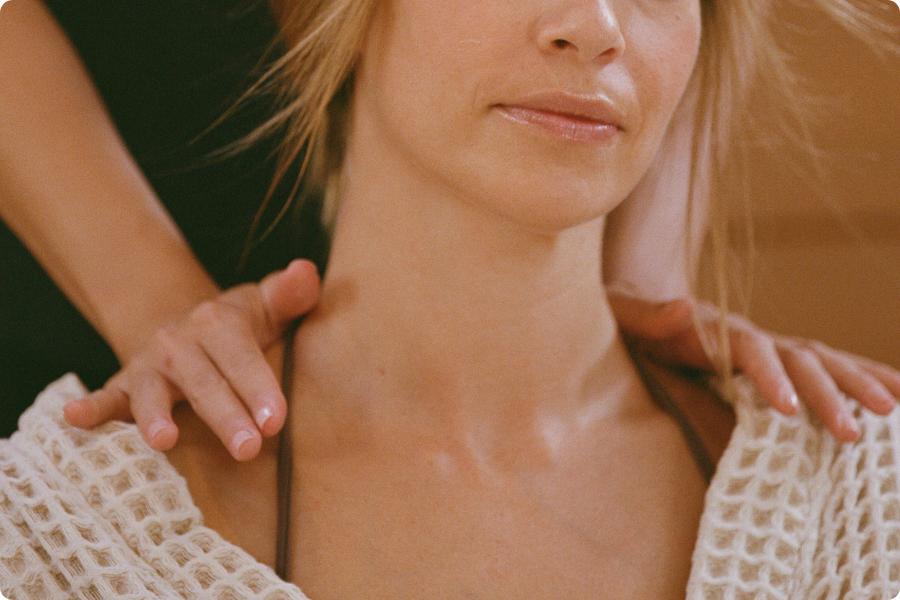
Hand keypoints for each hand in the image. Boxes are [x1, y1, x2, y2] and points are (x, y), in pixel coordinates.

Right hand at [63, 259, 319, 459]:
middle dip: (226, 415)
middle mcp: (181, 341)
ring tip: (165, 439)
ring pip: (154, 393)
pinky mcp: (126, 385)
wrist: (187, 328)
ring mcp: (150, 364)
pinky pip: (107, 396)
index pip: (241, 356)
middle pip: (205, 382)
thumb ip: (291, 294)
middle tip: (249, 448)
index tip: (277, 419)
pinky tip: (74, 418)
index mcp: (219, 322)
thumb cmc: (240, 328)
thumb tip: (306, 270)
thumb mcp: (266, 307)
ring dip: (157, 416)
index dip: (258, 386)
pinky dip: (90, 407)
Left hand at [609, 292, 899, 442]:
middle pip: (799, 359)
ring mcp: (773, 345)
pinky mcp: (781, 359)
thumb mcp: (627, 314)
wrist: (646, 307)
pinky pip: (828, 366)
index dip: (770, 377)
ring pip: (825, 360)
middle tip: (853, 434)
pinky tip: (896, 395)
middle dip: (827, 394)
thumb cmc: (632, 320)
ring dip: (859, 383)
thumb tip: (682, 306)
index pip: (751, 351)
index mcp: (719, 330)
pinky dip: (863, 375)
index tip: (787, 409)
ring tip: (894, 411)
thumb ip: (650, 314)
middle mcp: (755, 335)